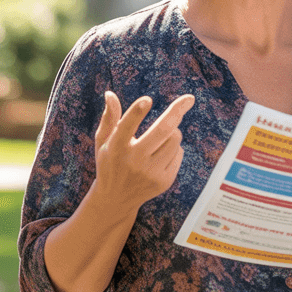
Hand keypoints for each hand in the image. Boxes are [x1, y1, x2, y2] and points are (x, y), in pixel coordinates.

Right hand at [92, 91, 194, 211]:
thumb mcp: (103, 141)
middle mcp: (133, 161)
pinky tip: (161, 153)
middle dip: (177, 111)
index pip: (126, 127)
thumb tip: (110, 93)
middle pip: (163, 130)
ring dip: (173, 131)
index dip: (136, 112)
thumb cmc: (109, 162)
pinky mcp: (164, 181)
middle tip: (189, 99)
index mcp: (116, 148)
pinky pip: (179, 153)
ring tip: (161, 136)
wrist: (116, 199)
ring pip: (175, 139)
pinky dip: (174, 148)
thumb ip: (109, 118)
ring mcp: (150, 173)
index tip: (148, 99)